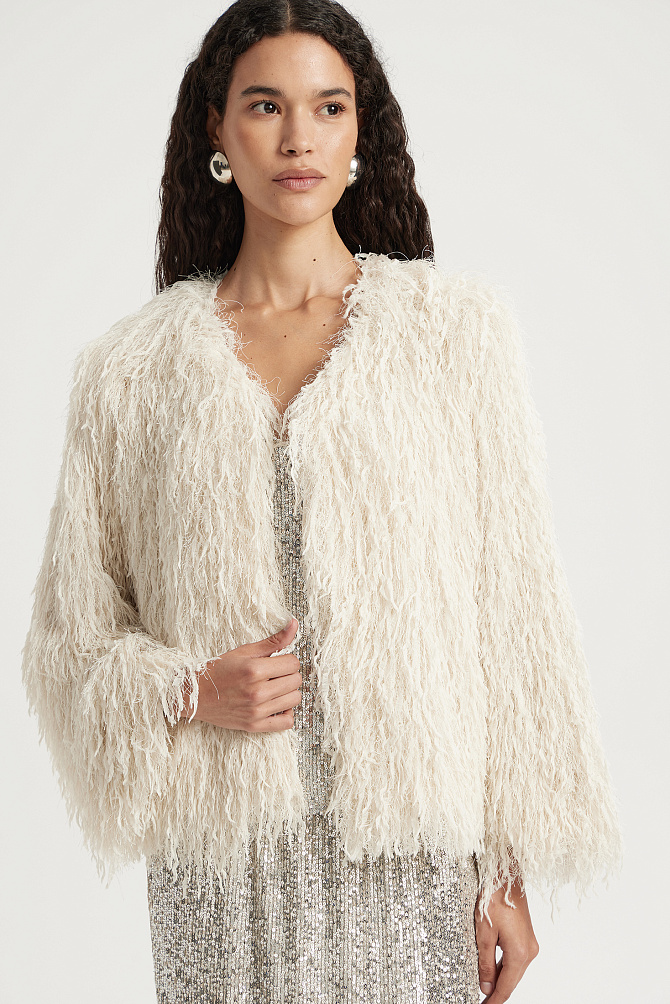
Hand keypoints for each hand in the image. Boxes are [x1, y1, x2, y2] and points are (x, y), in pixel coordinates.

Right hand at [179, 618, 302, 731]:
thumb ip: (273, 641)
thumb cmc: (218, 671)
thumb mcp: (244, 651)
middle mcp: (257, 691)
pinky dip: (286, 713)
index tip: (278, 661)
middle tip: (275, 673)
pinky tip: (276, 704)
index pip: (293, 663)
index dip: (287, 659)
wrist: (195, 694)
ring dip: (288, 692)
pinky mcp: (254, 725)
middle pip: (296, 680)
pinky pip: (286, 723)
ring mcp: (256, 711)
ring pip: (294, 699)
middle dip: (288, 674)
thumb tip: (294, 625)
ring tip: (275, 687)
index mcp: (254, 670)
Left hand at [475, 875, 539, 1001]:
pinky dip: (504, 967)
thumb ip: (486, 963)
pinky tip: (493, 971)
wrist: (506, 875)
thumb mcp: (484, 934)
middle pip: (512, 980)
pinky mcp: (526, 936)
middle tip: (482, 1002)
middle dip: (496, 992)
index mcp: (520, 953)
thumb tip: (486, 987)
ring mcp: (530, 944)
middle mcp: (529, 951)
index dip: (494, 1000)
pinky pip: (515, 959)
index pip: (506, 987)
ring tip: (484, 989)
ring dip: (500, 980)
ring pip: (514, 970)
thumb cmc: (493, 899)